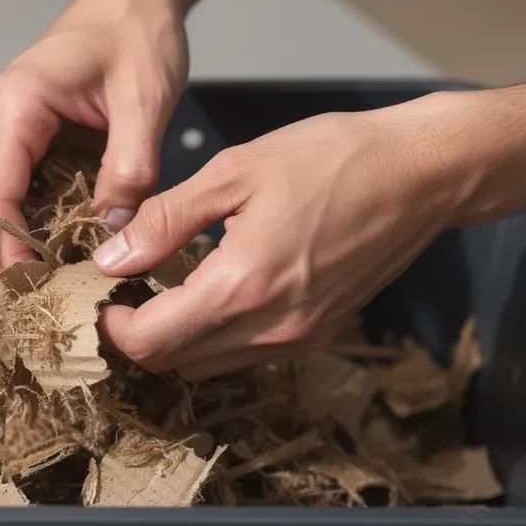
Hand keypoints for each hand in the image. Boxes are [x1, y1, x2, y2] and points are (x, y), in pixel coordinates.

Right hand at [0, 0, 192, 267]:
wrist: (129, 2)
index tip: (44, 288)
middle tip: (61, 288)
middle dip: (11, 256)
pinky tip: (68, 238)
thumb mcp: (146, 100)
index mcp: (16, 106)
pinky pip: (7, 195)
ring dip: (18, 243)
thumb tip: (111, 229)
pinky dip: (29, 224)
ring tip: (68, 266)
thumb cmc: (136, 38)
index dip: (11, 252)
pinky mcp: (12, 141)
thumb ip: (130, 167)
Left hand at [94, 93, 472, 380]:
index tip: (102, 294)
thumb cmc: (334, 158)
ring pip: (209, 366)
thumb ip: (165, 220)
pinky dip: (217, 336)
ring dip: (177, 339)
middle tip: (126, 289)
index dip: (112, 327)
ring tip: (167, 286)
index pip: (151, 342)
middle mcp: (271, 329)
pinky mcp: (319, 336)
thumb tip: (112, 258)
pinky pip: (247, 355)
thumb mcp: (234, 172)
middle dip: (139, 335)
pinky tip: (216, 288)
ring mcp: (299, 339)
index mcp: (243, 287)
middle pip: (174, 364)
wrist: (423, 174)